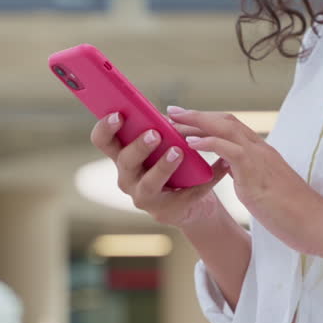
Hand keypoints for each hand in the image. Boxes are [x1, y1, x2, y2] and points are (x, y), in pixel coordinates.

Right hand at [89, 112, 230, 227]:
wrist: (191, 202)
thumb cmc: (172, 164)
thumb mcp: (164, 145)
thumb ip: (160, 130)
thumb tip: (170, 111)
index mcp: (122, 155)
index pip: (102, 141)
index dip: (105, 128)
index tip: (117, 114)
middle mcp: (127, 178)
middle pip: (125, 161)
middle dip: (138, 146)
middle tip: (155, 133)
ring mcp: (143, 197)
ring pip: (148, 183)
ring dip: (163, 166)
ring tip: (179, 152)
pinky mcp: (165, 211)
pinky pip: (184, 195)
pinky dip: (203, 181)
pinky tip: (220, 166)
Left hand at [168, 106, 322, 264]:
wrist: (317, 224)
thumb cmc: (293, 212)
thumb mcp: (263, 188)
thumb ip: (246, 173)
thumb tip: (228, 167)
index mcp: (262, 152)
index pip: (231, 126)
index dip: (207, 120)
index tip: (185, 118)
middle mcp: (260, 149)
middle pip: (224, 120)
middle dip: (196, 115)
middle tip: (171, 111)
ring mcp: (259, 158)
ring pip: (225, 128)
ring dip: (196, 123)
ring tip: (173, 122)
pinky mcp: (257, 171)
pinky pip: (228, 149)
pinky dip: (208, 142)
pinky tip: (190, 142)